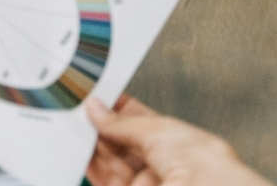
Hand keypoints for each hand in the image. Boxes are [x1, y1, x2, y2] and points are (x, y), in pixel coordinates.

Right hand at [85, 96, 274, 185]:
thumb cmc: (202, 164)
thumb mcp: (157, 131)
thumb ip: (122, 123)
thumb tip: (97, 109)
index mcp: (176, 141)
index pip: (140, 121)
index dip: (117, 109)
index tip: (96, 99)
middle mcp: (162, 163)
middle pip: (122, 143)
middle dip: (100, 127)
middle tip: (79, 112)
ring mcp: (147, 181)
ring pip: (111, 162)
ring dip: (92, 146)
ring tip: (74, 129)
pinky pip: (104, 179)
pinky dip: (90, 166)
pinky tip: (80, 153)